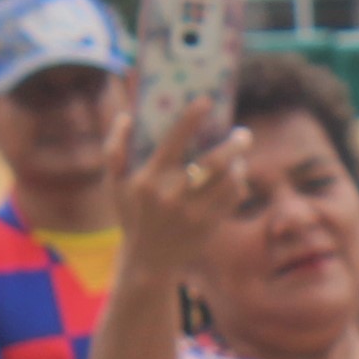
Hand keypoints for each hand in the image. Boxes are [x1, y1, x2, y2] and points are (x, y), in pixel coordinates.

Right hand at [117, 99, 245, 275]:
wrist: (148, 259)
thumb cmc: (131, 213)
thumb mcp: (115, 184)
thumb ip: (115, 149)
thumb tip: (126, 116)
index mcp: (148, 180)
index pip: (172, 142)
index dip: (190, 119)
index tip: (206, 100)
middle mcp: (171, 196)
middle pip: (212, 163)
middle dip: (233, 144)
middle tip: (244, 133)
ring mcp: (193, 213)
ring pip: (228, 180)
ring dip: (239, 164)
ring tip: (240, 155)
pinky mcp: (209, 226)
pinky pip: (232, 198)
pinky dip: (239, 184)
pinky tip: (237, 175)